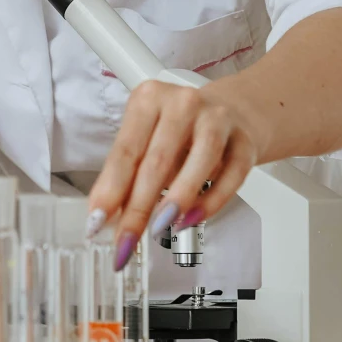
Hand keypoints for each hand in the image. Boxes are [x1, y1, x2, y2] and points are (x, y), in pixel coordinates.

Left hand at [87, 78, 270, 268]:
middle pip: (158, 160)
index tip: (96, 223)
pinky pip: (232, 174)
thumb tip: (104, 217)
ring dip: (177, 198)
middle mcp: (182, 104)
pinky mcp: (245, 140)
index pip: (125, 151)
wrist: (232, 111)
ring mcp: (217, 119)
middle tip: (125, 241)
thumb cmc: (180, 131)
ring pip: (200, 160)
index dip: (110, 191)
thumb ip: (125, 175)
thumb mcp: (145, 142)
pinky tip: (190, 219)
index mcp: (148, 99)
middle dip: (138, 207)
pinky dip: (211, 200)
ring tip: (159, 228)